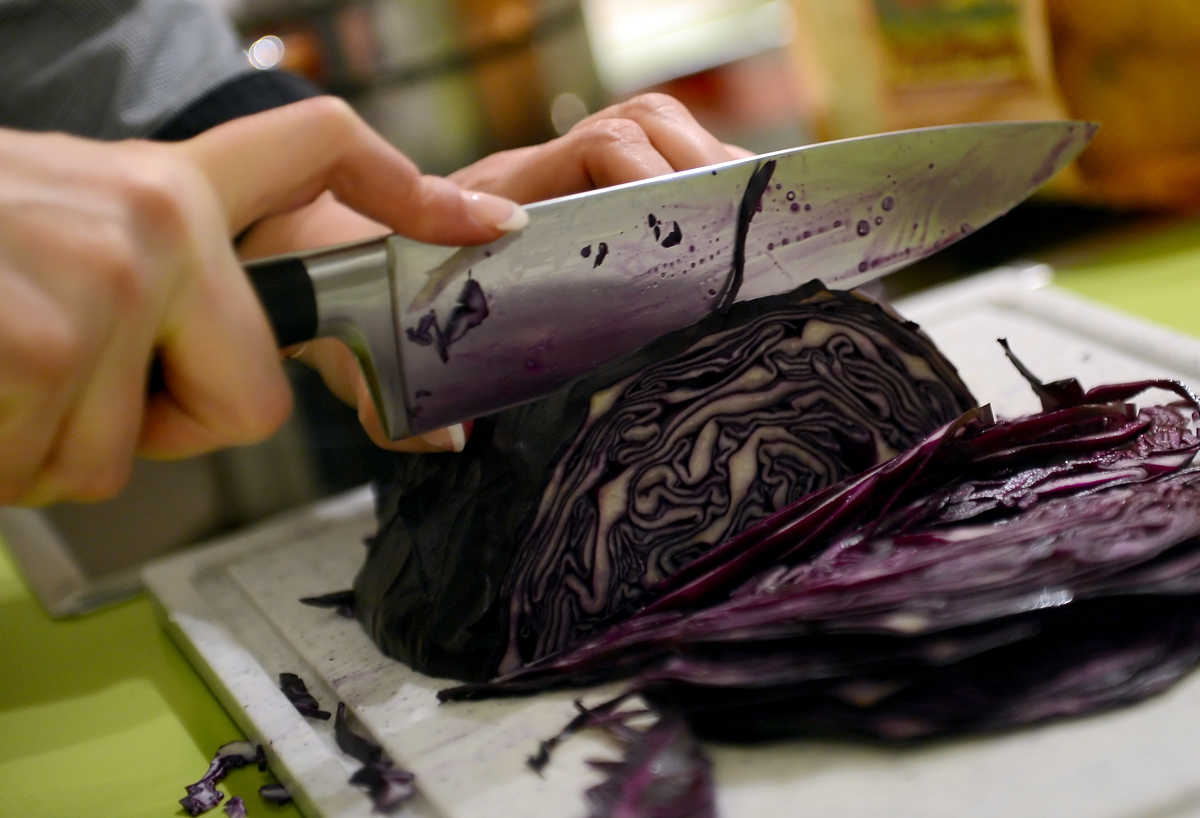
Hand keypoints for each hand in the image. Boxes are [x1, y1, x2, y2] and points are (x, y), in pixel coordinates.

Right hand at [0, 97, 523, 504]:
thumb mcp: (59, 223)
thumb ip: (154, 278)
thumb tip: (223, 384)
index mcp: (165, 184)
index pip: (318, 149)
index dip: (411, 189)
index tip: (483, 225)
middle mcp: (157, 217)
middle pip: (247, 399)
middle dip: (157, 426)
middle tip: (59, 379)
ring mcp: (111, 276)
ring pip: (125, 456)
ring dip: (43, 445)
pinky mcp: (50, 341)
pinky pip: (50, 469)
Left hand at [257, 94, 748, 451]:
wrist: (321, 258)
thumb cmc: (350, 295)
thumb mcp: (365, 346)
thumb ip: (387, 394)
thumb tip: (450, 441)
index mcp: (502, 199)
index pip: (595, 149)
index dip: (637, 173)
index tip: (662, 218)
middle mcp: (539, 182)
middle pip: (642, 127)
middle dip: (695, 163)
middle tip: (732, 217)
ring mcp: (560, 185)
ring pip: (653, 135)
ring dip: (706, 166)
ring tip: (743, 218)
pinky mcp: (576, 203)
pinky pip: (650, 167)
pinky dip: (695, 183)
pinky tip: (722, 227)